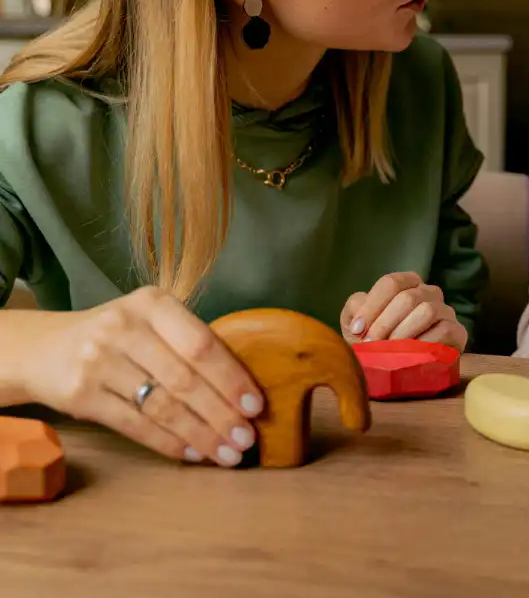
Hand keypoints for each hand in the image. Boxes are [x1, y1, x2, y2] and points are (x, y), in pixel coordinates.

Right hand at [22, 287, 263, 465]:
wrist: (43, 348)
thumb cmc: (118, 336)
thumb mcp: (151, 321)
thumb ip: (188, 342)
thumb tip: (242, 386)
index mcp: (153, 303)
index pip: (201, 343)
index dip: (231, 377)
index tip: (256, 405)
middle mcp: (125, 327)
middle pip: (185, 378)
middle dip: (221, 413)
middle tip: (246, 439)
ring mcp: (99, 361)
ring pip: (162, 406)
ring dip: (200, 434)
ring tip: (227, 453)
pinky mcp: (81, 395)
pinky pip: (135, 425)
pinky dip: (168, 442)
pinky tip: (192, 453)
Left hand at [341, 272, 467, 350]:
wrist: (399, 368)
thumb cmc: (378, 340)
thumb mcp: (359, 322)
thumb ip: (355, 309)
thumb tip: (360, 314)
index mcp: (407, 284)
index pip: (391, 283)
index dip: (372, 306)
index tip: (357, 330)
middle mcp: (429, 292)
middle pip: (408, 297)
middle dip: (385, 323)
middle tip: (371, 345)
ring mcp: (445, 311)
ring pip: (427, 311)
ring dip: (403, 333)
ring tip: (389, 351)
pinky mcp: (457, 332)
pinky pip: (444, 330)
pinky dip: (424, 343)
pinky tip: (410, 356)